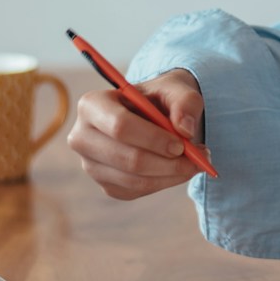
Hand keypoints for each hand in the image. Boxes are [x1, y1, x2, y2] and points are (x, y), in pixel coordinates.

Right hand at [67, 69, 212, 200]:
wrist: (153, 114)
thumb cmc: (160, 98)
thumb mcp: (176, 89)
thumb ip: (185, 101)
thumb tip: (185, 129)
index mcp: (92, 105)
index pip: (120, 127)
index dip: (153, 139)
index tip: (181, 144)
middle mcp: (82, 137)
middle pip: (127, 159)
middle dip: (167, 163)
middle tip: (197, 158)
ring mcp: (91, 165)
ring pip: (135, 180)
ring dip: (171, 175)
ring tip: (195, 162)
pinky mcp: (106, 185)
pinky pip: (137, 191)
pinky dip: (164, 183)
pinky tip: (177, 169)